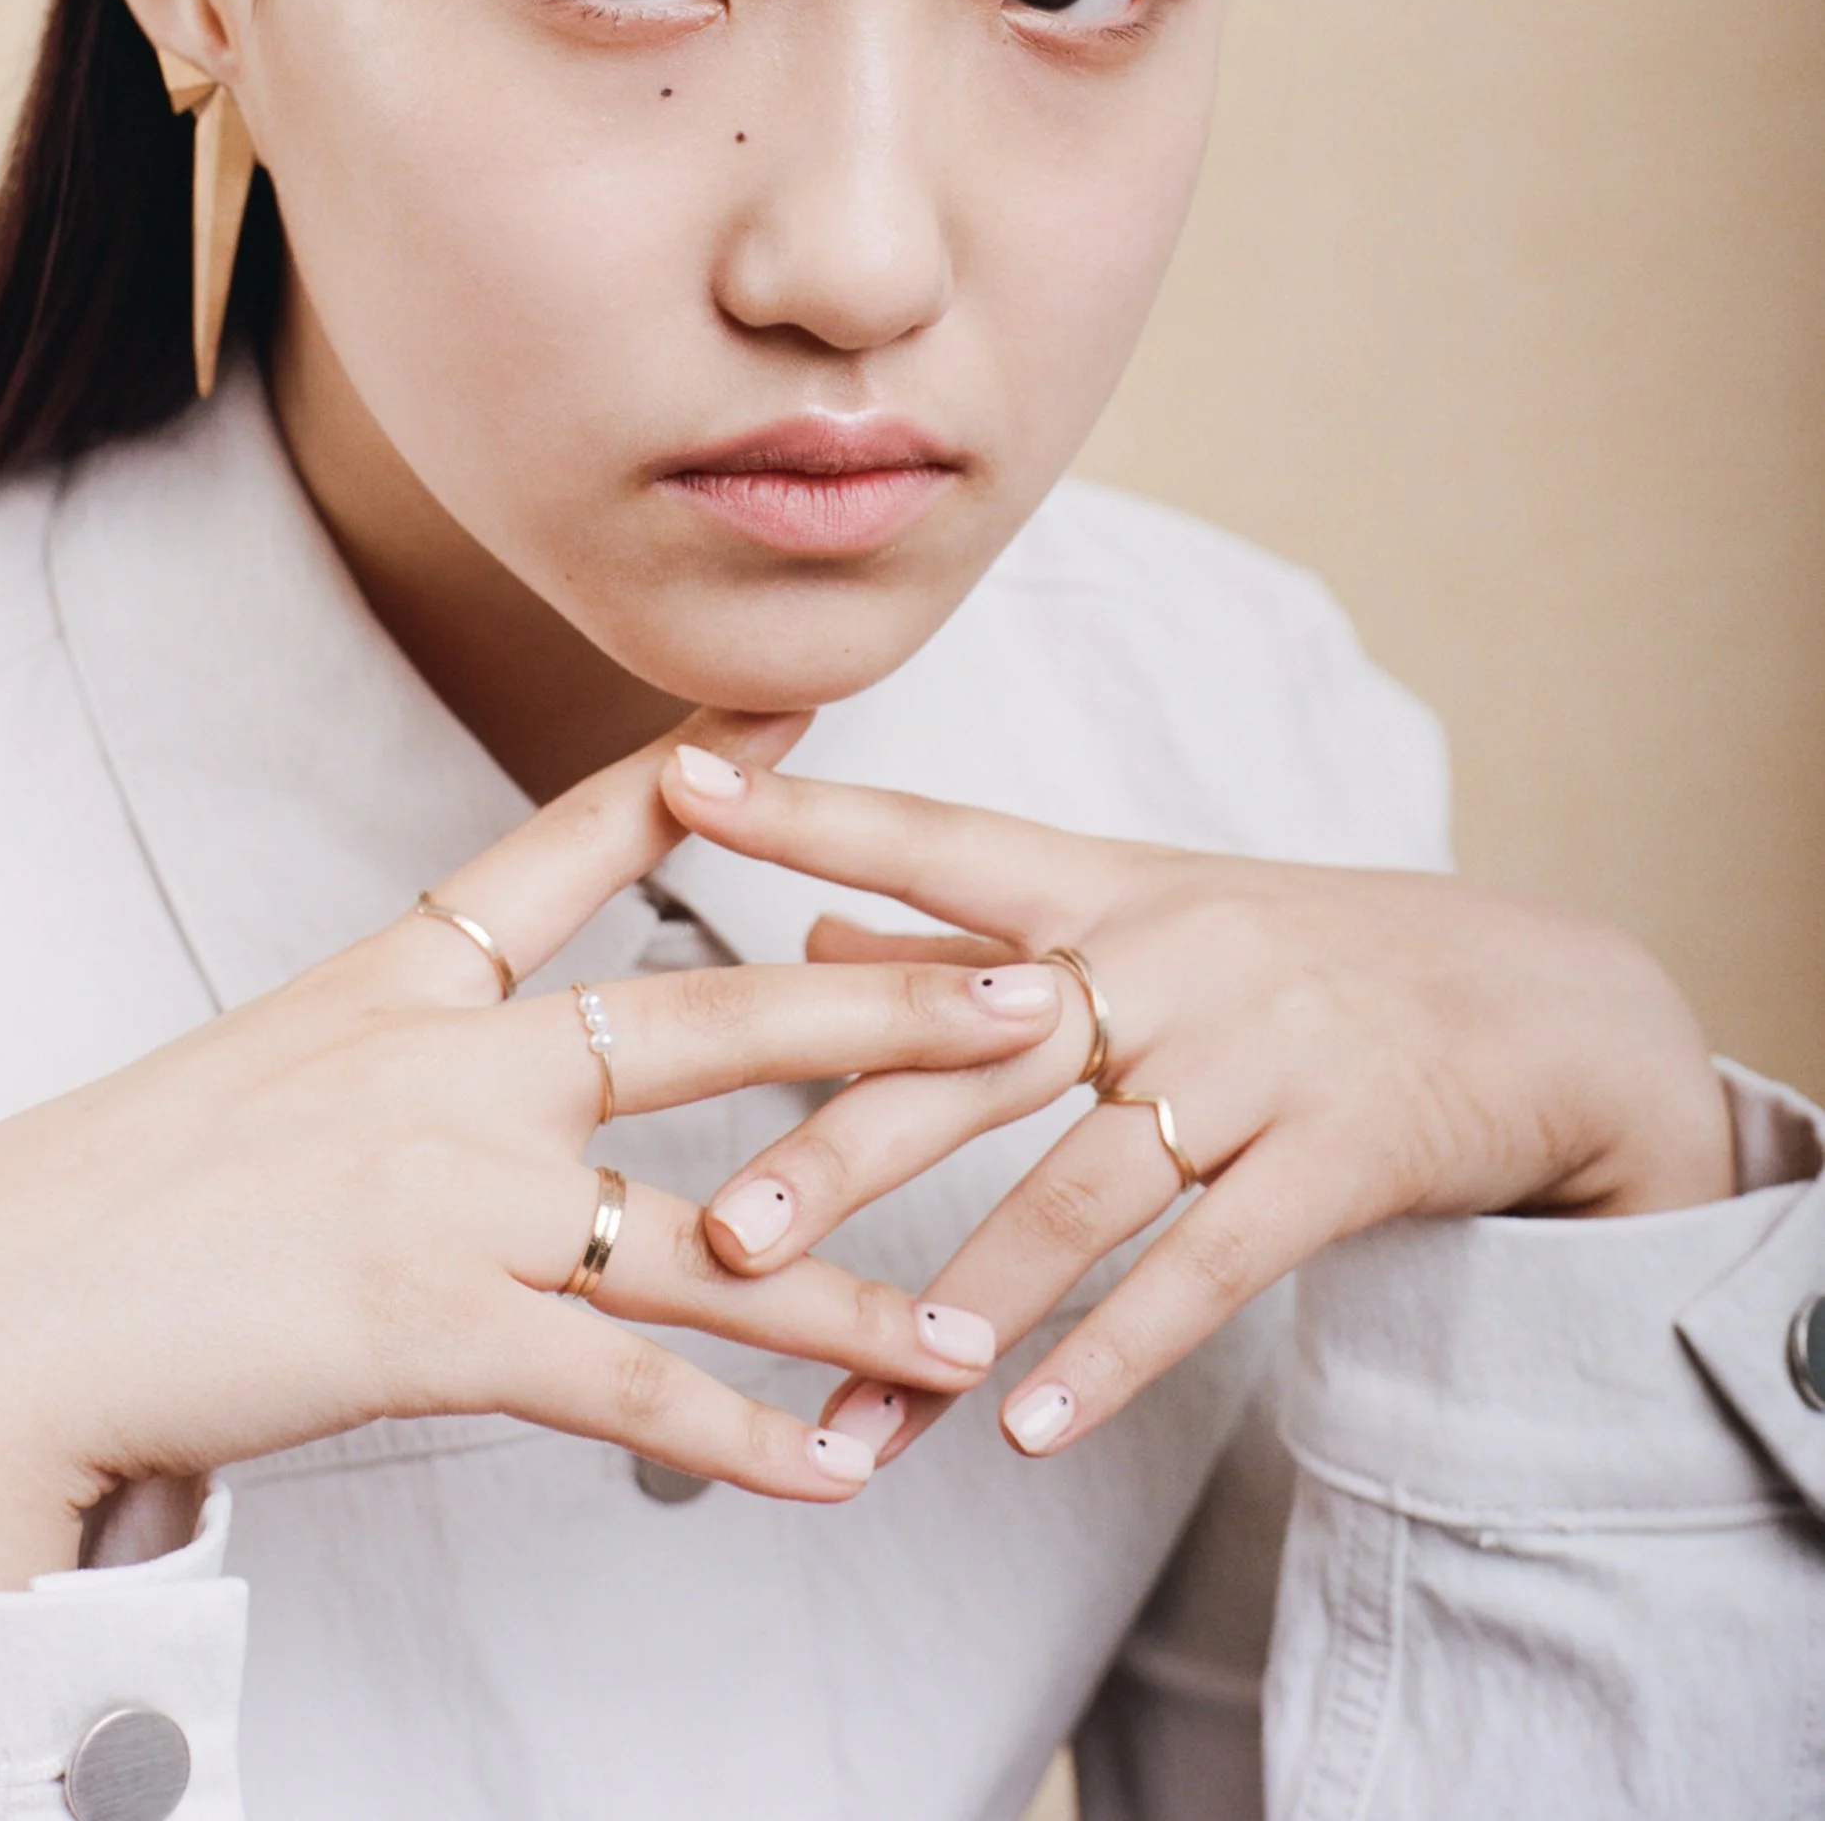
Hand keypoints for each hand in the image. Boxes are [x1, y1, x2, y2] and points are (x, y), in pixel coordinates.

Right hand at [0, 716, 1065, 1585]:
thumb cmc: (104, 1208)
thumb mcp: (251, 1082)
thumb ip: (379, 1067)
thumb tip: (468, 1088)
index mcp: (395, 984)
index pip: (565, 852)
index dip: (689, 772)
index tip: (793, 708)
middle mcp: (447, 1063)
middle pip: (712, 1017)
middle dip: (887, 1006)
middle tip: (1037, 993)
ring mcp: (450, 1190)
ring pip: (712, 1232)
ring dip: (859, 1285)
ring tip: (984, 1317)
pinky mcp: (435, 1324)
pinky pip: (630, 1389)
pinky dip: (743, 1441)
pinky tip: (841, 1474)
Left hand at [658, 739, 1735, 1464]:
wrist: (1535, 1000)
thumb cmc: (1296, 951)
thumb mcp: (1142, 909)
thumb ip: (969, 926)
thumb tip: (812, 928)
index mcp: (1103, 884)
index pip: (935, 836)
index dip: (810, 814)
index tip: (679, 786)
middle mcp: (1168, 957)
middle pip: (978, 1048)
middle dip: (846, 1144)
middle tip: (724, 1231)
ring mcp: (1257, 1058)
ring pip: (1084, 1183)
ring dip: (970, 1294)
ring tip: (864, 1386)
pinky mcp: (1339, 1158)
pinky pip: (1210, 1268)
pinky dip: (1113, 1352)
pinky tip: (1022, 1428)